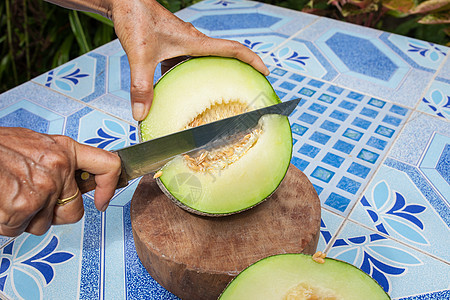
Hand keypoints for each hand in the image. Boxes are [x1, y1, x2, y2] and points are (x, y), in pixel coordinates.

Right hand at [0, 127, 120, 236]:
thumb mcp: (34, 144)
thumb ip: (56, 161)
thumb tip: (70, 180)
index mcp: (64, 150)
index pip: (107, 165)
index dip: (109, 187)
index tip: (102, 201)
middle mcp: (59, 169)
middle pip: (74, 211)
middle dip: (56, 214)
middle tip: (33, 201)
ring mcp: (42, 190)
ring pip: (45, 224)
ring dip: (27, 218)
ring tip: (9, 194)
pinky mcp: (22, 208)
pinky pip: (20, 229)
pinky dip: (8, 222)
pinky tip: (0, 202)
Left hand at [109, 0, 269, 119]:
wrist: (124, 1)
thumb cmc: (135, 19)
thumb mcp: (139, 56)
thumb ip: (141, 87)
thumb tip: (142, 115)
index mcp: (194, 42)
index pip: (232, 49)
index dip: (251, 60)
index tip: (265, 71)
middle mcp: (193, 41)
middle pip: (223, 55)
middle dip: (237, 70)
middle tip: (247, 88)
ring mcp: (183, 42)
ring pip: (204, 60)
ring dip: (211, 74)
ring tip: (218, 95)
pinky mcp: (172, 44)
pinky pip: (186, 62)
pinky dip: (188, 75)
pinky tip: (180, 89)